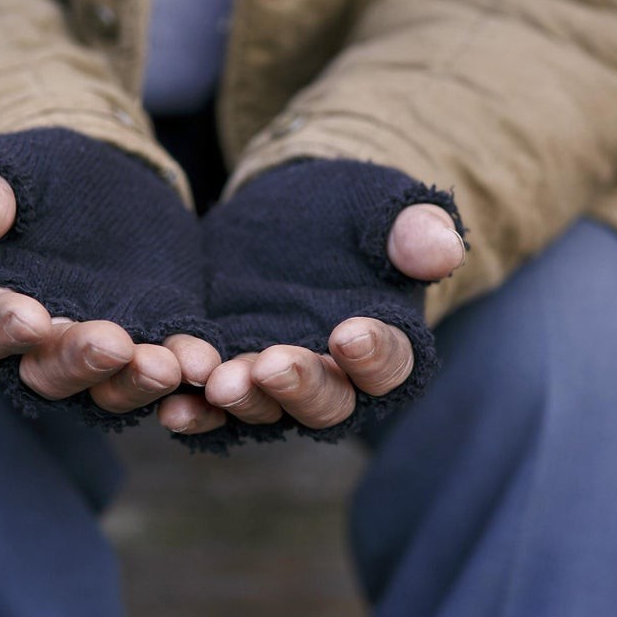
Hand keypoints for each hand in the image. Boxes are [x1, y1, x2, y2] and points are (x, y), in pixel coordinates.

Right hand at [0, 167, 219, 413]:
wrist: (103, 178)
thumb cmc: (38, 177)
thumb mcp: (8, 171)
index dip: (6, 326)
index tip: (30, 319)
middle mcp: (44, 343)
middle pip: (52, 371)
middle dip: (82, 362)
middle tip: (113, 346)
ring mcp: (102, 349)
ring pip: (112, 385)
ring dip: (138, 380)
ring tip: (168, 366)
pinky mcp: (154, 337)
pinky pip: (169, 363)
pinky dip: (185, 365)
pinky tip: (203, 362)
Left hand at [158, 203, 463, 432]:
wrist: (291, 210)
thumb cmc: (352, 210)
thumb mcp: (382, 206)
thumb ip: (413, 229)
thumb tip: (443, 250)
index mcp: (384, 345)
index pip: (390, 363)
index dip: (374, 354)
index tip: (350, 333)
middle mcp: (334, 378)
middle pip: (326, 402)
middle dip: (299, 387)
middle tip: (271, 365)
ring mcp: (277, 380)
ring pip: (266, 408)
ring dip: (244, 400)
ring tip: (220, 383)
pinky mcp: (229, 368)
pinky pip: (213, 403)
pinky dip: (196, 410)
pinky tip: (173, 405)